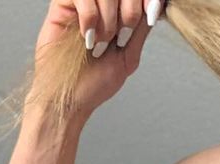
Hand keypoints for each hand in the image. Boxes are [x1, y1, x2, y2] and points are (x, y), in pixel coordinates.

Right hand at [35, 0, 155, 114]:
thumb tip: (157, 4)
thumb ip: (142, 30)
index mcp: (118, 13)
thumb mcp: (128, 57)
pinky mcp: (63, 3)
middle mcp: (101, 3)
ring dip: (107, 19)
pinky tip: (85, 36)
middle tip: (118, 37)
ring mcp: (83, 2)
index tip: (149, 11)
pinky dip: (89, 17)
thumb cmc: (93, 84)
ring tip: (98, 42)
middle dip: (128, 12)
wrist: (68, 98)